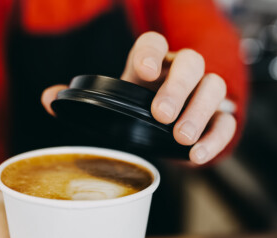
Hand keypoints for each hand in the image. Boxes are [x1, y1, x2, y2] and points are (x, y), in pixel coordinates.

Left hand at [41, 31, 236, 164]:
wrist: (165, 133)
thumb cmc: (137, 113)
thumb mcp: (111, 106)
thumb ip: (82, 101)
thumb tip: (49, 99)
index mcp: (152, 64)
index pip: (154, 44)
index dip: (150, 52)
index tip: (142, 71)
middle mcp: (181, 73)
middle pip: (191, 63)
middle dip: (177, 87)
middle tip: (161, 114)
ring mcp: (203, 94)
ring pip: (215, 87)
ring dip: (200, 111)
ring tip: (182, 137)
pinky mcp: (218, 119)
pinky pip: (227, 122)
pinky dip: (216, 138)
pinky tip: (197, 155)